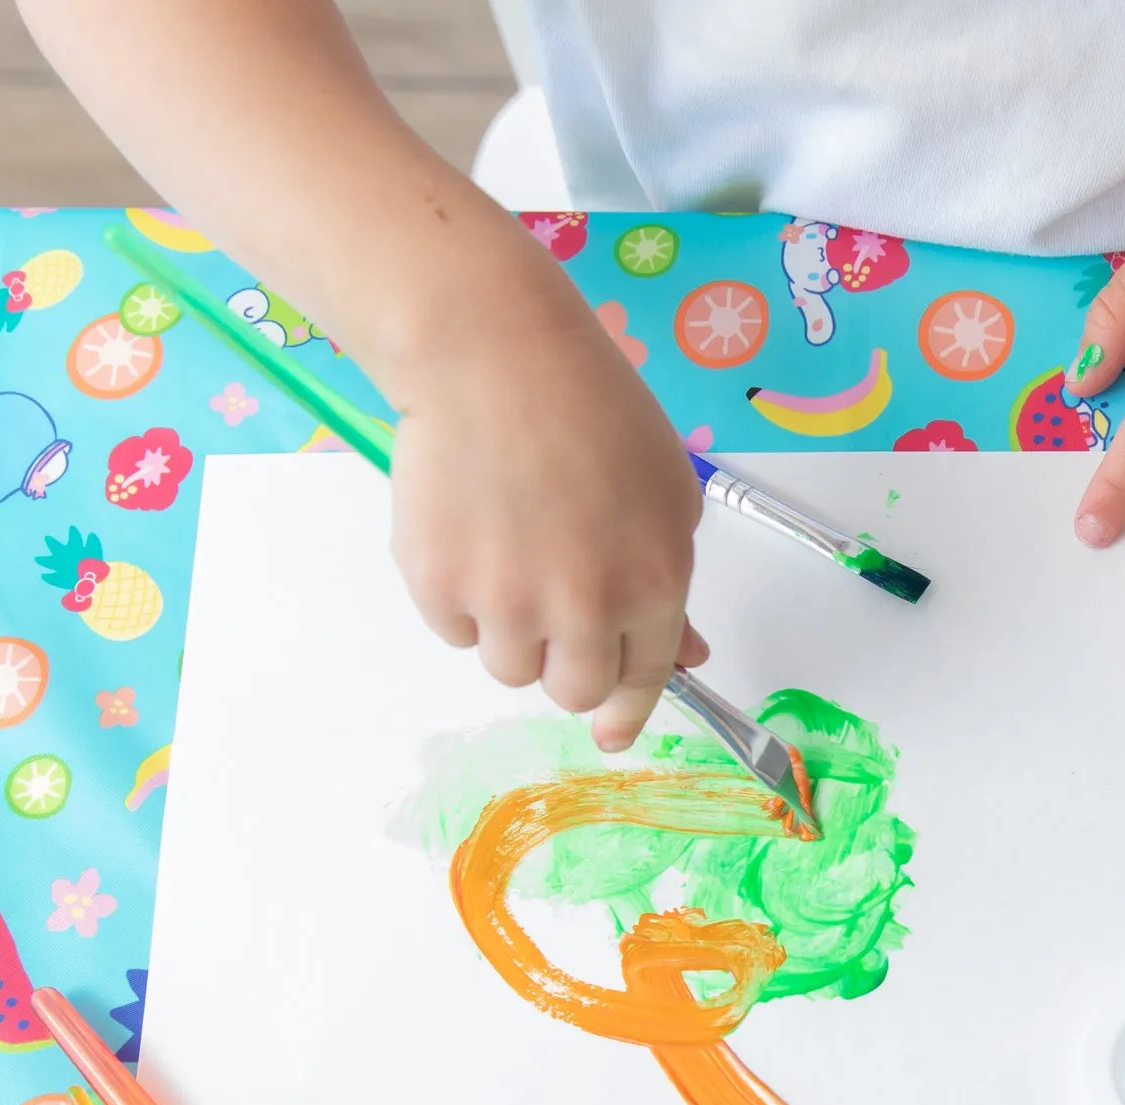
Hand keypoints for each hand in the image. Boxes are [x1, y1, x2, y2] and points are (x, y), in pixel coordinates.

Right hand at [384, 227, 706, 747]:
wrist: (491, 353)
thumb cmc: (590, 409)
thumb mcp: (667, 493)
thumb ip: (670, 584)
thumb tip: (685, 655)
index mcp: (652, 586)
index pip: (643, 680)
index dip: (625, 710)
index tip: (612, 732)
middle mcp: (584, 607)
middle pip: (571, 692)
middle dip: (566, 663)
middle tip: (552, 607)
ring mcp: (506, 601)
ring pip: (507, 666)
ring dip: (510, 627)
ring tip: (509, 547)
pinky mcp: (439, 584)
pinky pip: (453, 629)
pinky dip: (459, 597)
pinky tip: (470, 528)